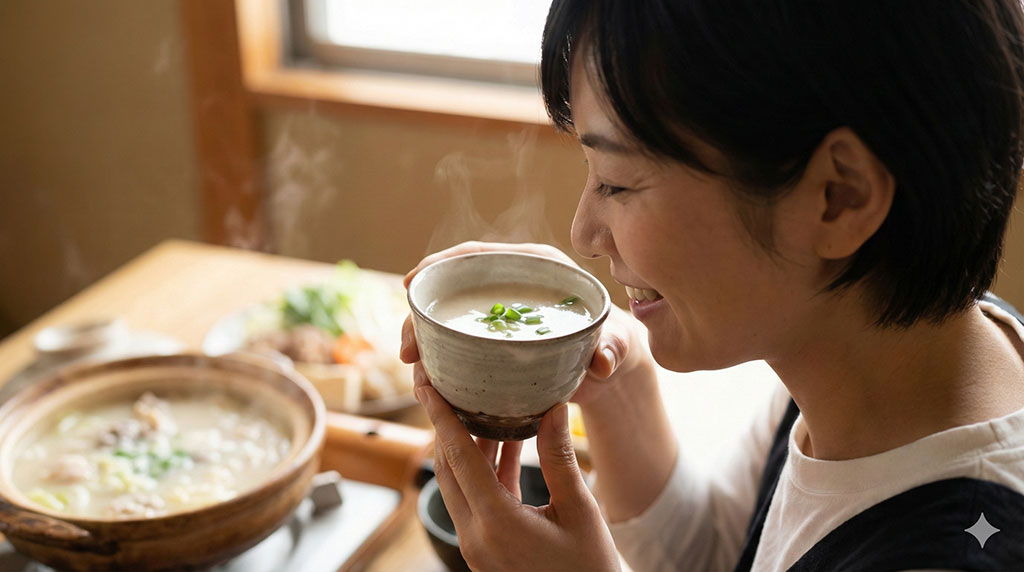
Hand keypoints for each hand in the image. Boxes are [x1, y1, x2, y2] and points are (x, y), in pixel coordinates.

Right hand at [400, 241, 652, 405]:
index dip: (441, 263)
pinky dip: (439, 355)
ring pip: (451, 316)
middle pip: (455, 285)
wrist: (611, 367)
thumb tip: (602, 363)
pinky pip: (458, 340)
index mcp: (536, 266)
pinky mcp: (492, 339)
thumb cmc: (615, 344)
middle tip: (409, 349)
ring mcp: (498, 313)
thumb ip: (614, 350)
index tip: (412, 282)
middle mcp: (511, 284)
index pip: (480, 253)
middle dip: (423, 312)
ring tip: (414, 368)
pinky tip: (426, 377)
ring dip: (424, 336)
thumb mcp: (617, 345)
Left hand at [414, 367, 620, 570]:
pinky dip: (487, 469)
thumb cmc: (590, 568)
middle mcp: (476, 535)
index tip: (426, 384)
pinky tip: (508, 441)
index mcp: (494, 523)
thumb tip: (553, 407)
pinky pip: (478, 499)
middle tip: (443, 386)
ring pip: (460, 483)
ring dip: (467, 445)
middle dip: (444, 425)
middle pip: (448, 468)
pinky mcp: (487, 548)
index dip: (441, 417)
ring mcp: (478, 544)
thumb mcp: (580, 510)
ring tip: (477, 404)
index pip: (457, 457)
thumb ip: (560, 458)